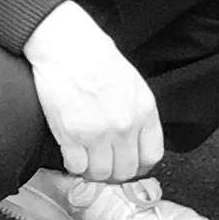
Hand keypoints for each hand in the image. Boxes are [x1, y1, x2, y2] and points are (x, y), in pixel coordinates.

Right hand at [22, 4, 163, 182]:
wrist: (67, 45)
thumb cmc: (96, 58)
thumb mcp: (132, 83)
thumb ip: (137, 113)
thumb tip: (135, 140)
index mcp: (144, 110)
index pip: (151, 155)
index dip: (138, 164)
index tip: (126, 162)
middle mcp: (125, 125)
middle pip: (125, 170)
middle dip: (113, 171)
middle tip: (102, 162)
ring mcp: (99, 132)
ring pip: (100, 174)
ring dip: (91, 170)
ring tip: (85, 158)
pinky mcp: (72, 135)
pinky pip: (76, 167)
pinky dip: (72, 165)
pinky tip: (71, 152)